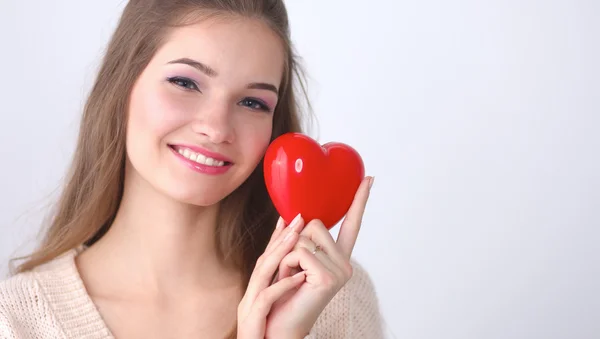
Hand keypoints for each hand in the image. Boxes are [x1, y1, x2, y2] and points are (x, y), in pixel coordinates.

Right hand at [236, 210, 306, 338]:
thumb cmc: (266, 330)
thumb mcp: (274, 304)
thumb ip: (281, 284)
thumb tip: (298, 266)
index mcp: (258, 287)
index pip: (268, 256)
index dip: (277, 236)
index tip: (288, 217)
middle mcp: (252, 291)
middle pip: (265, 258)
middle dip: (281, 237)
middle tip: (298, 217)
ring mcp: (250, 303)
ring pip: (263, 272)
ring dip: (280, 252)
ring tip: (297, 236)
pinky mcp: (253, 317)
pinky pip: (267, 298)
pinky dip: (282, 285)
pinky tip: (298, 277)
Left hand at [266, 176, 373, 337]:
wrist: (279, 327)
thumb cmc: (283, 296)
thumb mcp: (289, 261)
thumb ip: (296, 239)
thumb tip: (296, 215)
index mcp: (338, 258)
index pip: (351, 224)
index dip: (359, 200)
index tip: (369, 179)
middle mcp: (344, 263)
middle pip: (317, 223)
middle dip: (296, 241)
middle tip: (292, 268)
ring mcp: (340, 271)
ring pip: (306, 236)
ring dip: (289, 254)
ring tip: (291, 277)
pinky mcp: (329, 277)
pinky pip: (300, 251)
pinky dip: (288, 264)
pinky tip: (292, 282)